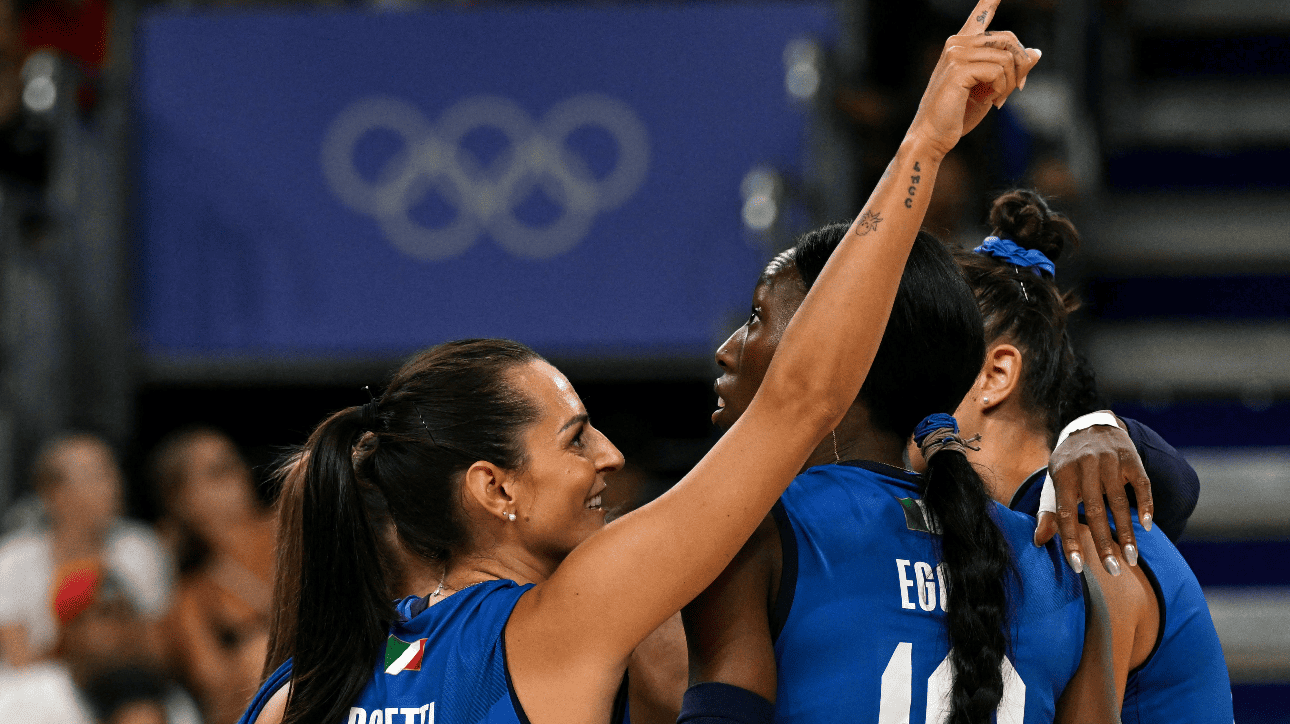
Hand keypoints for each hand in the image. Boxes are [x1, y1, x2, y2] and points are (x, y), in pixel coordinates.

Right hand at [906, 0, 1040, 159]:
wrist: (931, 137)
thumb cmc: (957, 114)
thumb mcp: (990, 88)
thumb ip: (1010, 69)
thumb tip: (1036, 53)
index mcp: (961, 45)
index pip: (980, 15)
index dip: (990, 1)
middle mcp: (957, 43)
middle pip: (1008, 38)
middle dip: (1019, 65)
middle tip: (1016, 89)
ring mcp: (956, 54)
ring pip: (1006, 56)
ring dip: (1012, 81)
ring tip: (1000, 99)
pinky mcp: (959, 68)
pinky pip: (999, 70)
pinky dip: (1002, 88)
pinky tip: (992, 101)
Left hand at [1034, 419, 1154, 576]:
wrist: (1092, 427)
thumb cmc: (1071, 465)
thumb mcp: (1055, 483)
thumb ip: (1049, 512)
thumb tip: (1038, 542)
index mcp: (1062, 474)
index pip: (1064, 512)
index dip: (1070, 540)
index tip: (1077, 566)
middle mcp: (1085, 466)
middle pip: (1094, 509)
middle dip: (1103, 543)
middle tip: (1112, 570)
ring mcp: (1110, 460)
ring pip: (1119, 501)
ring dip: (1126, 532)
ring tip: (1131, 558)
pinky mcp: (1131, 458)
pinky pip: (1141, 485)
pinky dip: (1145, 505)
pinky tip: (1147, 526)